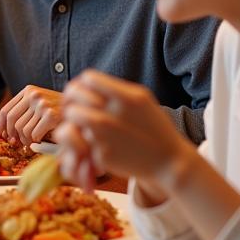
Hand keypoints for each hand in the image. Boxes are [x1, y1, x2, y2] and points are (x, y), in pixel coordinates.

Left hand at [0, 86, 63, 145]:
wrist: (83, 109)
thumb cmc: (58, 111)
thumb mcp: (38, 106)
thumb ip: (22, 114)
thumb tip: (0, 133)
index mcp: (28, 90)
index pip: (6, 110)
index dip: (0, 126)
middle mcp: (34, 95)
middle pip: (12, 121)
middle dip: (12, 135)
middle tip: (17, 143)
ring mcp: (42, 104)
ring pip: (22, 129)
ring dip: (26, 140)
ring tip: (32, 141)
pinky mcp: (51, 115)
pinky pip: (33, 134)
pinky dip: (35, 141)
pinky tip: (42, 139)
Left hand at [54, 70, 189, 195]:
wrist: (168, 161)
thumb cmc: (154, 127)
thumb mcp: (142, 99)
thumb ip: (115, 88)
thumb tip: (86, 82)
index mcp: (126, 97)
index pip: (88, 78)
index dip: (81, 83)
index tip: (82, 92)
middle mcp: (113, 114)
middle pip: (74, 94)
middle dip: (72, 98)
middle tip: (74, 106)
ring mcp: (104, 135)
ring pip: (72, 116)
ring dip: (74, 117)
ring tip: (80, 122)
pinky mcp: (100, 154)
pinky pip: (79, 138)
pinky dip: (82, 138)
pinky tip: (92, 139)